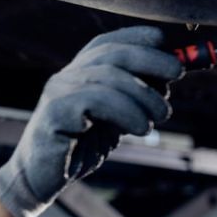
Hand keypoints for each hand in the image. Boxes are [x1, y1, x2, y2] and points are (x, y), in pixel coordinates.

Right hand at [0, 26, 182, 216]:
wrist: (40, 178)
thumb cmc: (78, 148)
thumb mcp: (114, 119)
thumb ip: (134, 98)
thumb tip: (170, 77)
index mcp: (78, 73)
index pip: (106, 42)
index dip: (136, 37)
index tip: (165, 41)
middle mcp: (66, 77)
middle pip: (111, 54)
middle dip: (150, 59)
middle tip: (177, 74)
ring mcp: (58, 92)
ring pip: (107, 77)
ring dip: (144, 95)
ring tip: (160, 116)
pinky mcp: (55, 113)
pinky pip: (95, 101)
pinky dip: (126, 111)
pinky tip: (140, 128)